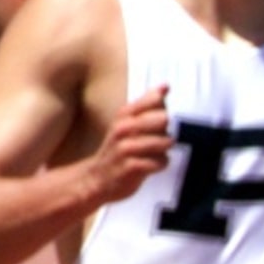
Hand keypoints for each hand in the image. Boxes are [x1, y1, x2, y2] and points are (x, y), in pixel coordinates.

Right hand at [89, 86, 175, 206]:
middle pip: (162, 119)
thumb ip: (148, 105)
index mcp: (124, 115)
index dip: (163, 108)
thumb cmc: (119, 149)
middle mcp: (124, 128)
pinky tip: (150, 166)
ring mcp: (126, 147)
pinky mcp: (131, 166)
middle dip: (166, 131)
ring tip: (152, 154)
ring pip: (165, 141)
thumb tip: (165, 85)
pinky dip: (160, 165)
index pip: (154, 100)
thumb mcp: (128, 123)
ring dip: (164, 150)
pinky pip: (160, 162)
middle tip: (156, 140)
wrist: (97, 178)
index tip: (157, 118)